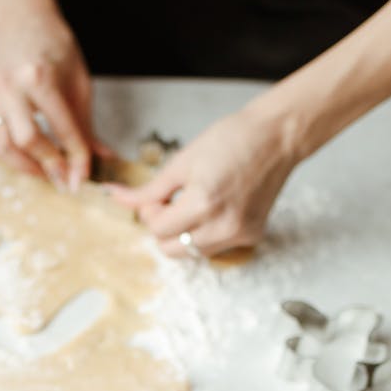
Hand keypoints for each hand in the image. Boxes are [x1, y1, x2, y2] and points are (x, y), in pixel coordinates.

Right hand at [0, 8, 98, 188]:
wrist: (22, 23)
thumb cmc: (53, 48)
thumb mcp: (78, 82)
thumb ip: (85, 124)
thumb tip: (100, 159)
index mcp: (38, 76)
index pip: (61, 127)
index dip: (76, 156)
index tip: (84, 177)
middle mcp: (10, 87)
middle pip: (27, 140)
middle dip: (49, 166)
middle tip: (66, 181)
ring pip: (2, 145)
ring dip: (25, 166)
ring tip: (46, 174)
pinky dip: (9, 157)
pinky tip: (26, 160)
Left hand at [112, 107, 297, 256]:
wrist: (276, 137)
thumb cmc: (231, 139)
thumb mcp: (183, 162)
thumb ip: (149, 189)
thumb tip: (114, 197)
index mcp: (203, 203)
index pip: (158, 229)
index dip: (150, 213)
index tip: (155, 197)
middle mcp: (223, 226)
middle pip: (171, 249)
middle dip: (163, 229)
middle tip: (170, 203)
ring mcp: (239, 234)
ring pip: (192, 253)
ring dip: (183, 234)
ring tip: (192, 204)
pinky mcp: (252, 236)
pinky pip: (215, 247)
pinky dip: (206, 234)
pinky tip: (214, 209)